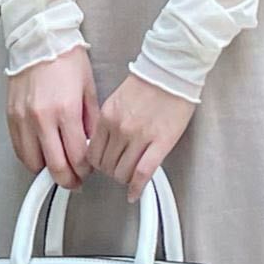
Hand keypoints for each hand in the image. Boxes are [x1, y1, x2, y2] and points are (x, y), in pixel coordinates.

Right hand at [6, 46, 96, 189]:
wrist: (40, 38)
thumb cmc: (66, 58)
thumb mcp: (89, 90)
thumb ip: (90, 122)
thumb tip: (90, 146)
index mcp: (65, 110)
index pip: (76, 157)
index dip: (84, 171)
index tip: (87, 171)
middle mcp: (42, 117)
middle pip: (54, 167)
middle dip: (68, 180)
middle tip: (74, 181)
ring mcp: (23, 118)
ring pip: (33, 162)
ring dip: (47, 171)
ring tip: (57, 169)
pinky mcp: (11, 116)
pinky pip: (18, 149)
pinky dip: (30, 158)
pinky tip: (40, 156)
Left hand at [88, 70, 195, 201]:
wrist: (171, 71)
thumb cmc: (149, 83)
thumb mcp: (117, 100)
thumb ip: (108, 123)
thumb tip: (103, 144)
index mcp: (107, 116)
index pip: (92, 152)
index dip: (97, 164)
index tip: (102, 166)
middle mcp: (119, 128)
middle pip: (105, 166)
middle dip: (111, 172)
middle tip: (118, 171)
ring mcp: (139, 137)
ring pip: (122, 173)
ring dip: (125, 179)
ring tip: (130, 176)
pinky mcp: (159, 143)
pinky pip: (143, 173)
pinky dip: (137, 188)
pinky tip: (135, 192)